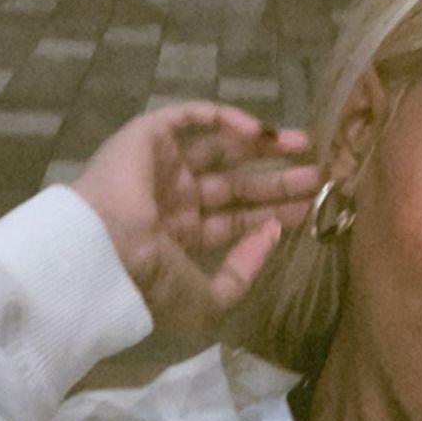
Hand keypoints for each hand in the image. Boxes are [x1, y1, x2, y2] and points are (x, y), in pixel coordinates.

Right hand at [70, 102, 319, 340]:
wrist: (102, 251)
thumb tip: (272, 235)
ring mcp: (161, 167)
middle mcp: (172, 201)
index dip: (275, 215)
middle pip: (236, 186)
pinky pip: (191, 117)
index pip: (236, 221)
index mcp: (179, 239)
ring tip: (305, 147)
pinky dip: (226, 118)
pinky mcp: (149, 137)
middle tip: (319, 177)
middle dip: (277, 181)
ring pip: (221, 149)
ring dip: (262, 147)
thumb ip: (242, 274)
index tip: (314, 209)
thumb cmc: (151, 282)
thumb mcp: (206, 303)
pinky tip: (262, 133)